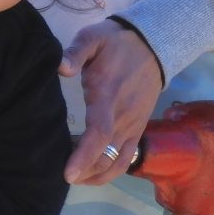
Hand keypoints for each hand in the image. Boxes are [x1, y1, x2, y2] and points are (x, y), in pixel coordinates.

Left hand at [59, 19, 162, 185]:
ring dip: (97, 175)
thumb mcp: (93, 37)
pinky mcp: (137, 128)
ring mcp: (133, 125)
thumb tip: (62, 69)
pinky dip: (110, 170)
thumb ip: (76, 51)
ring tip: (75, 177)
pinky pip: (126, 157)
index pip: (99, 133)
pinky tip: (91, 171)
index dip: (84, 156)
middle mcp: (123, 117)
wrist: (153, 45)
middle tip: (60, 177)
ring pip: (118, 162)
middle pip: (106, 156)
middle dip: (85, 172)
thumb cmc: (115, 43)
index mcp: (108, 97)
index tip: (68, 174)